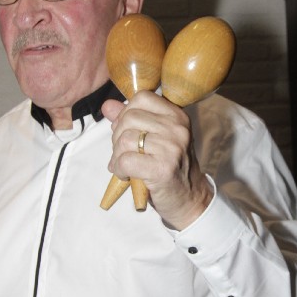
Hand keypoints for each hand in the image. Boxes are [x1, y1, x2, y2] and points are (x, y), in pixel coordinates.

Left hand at [102, 91, 211, 229]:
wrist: (189, 199)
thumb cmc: (170, 167)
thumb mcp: (154, 138)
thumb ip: (130, 119)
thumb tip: (107, 105)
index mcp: (177, 116)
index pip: (141, 98)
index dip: (126, 113)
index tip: (128, 131)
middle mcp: (177, 128)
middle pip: (129, 118)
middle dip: (118, 137)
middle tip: (123, 153)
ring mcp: (171, 148)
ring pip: (125, 140)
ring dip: (117, 156)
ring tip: (124, 165)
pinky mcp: (162, 168)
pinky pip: (125, 160)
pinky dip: (119, 169)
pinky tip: (125, 175)